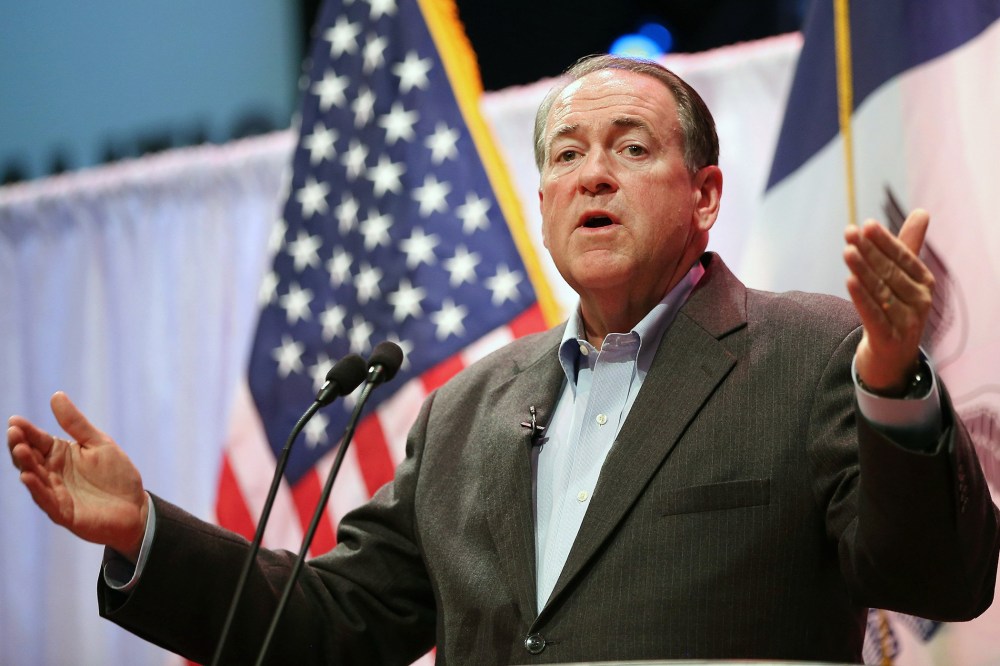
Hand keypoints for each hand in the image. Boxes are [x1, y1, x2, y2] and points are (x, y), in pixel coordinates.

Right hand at [8, 392, 147, 560]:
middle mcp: (52, 473)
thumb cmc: (116, 474)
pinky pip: (46, 500)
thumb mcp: (98, 443)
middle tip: (14, 433)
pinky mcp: (63, 512)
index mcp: (60, 454)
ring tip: (20, 450)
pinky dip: (36, 489)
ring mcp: (55, 493)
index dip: (26, 431)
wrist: (136, 506)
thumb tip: (56, 395)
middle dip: (20, 445)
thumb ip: (76, 423)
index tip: (15, 420)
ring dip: (25, 465)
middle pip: (30, 458)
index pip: (38, 440)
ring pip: (34, 478)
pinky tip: (28, 477)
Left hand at [843, 209, 934, 394]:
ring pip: (880, 291)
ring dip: (863, 270)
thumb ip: (908, 247)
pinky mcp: (889, 339)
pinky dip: (862, 298)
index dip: (883, 241)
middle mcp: (919, 301)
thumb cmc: (897, 309)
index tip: (865, 224)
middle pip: (889, 272)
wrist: (892, 357)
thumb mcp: (904, 279)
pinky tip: (849, 281)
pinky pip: (873, 314)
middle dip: (868, 251)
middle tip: (849, 233)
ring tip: (847, 251)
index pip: (902, 257)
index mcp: (924, 282)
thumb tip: (922, 211)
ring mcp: (906, 321)